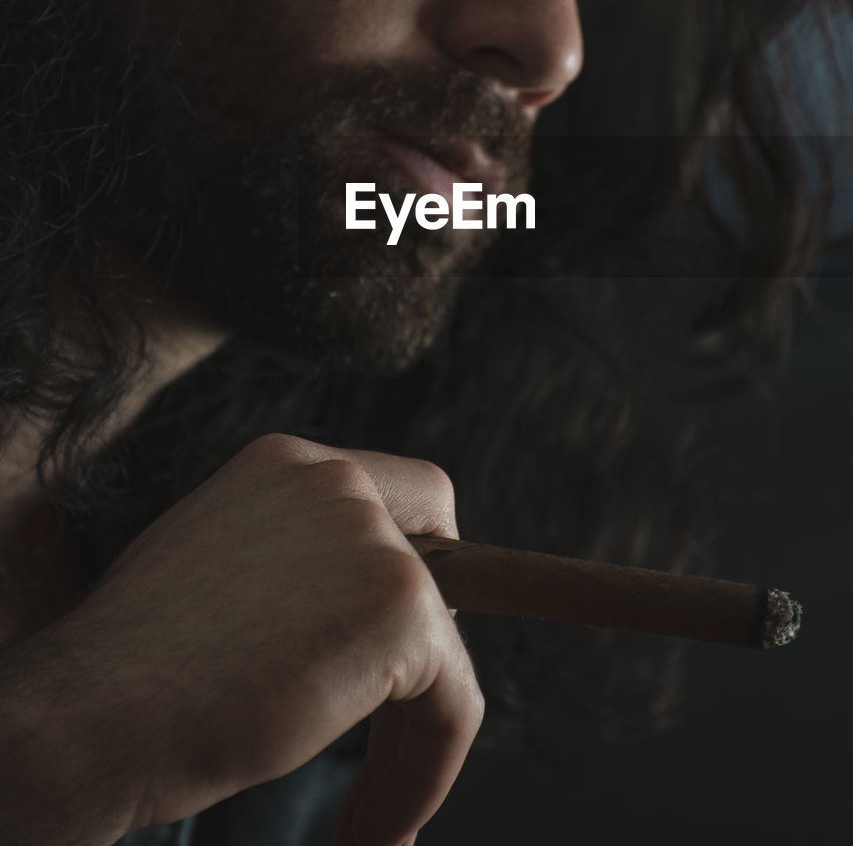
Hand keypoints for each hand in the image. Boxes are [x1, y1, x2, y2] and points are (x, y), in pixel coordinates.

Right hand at [7, 434, 482, 845]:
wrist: (91, 713)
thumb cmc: (134, 667)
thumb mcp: (216, 571)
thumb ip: (289, 564)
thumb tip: (346, 609)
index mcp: (286, 466)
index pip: (404, 496)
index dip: (417, 566)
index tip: (394, 651)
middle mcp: (335, 482)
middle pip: (440, 562)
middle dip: (421, 654)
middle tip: (387, 736)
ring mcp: (371, 536)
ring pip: (442, 651)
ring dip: (412, 743)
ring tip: (369, 815)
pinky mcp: (399, 604)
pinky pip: (454, 704)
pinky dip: (425, 776)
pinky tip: (375, 827)